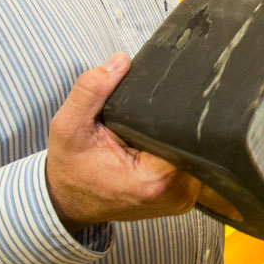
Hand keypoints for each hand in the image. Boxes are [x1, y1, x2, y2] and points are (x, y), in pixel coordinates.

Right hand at [46, 53, 202, 231]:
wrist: (69, 202)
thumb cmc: (70, 167)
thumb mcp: (69, 126)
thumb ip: (90, 92)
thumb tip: (121, 60)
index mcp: (155, 179)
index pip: (186, 134)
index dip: (177, 111)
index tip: (163, 97)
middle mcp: (177, 193)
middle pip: (194, 141)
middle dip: (175, 121)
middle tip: (151, 110)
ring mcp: (183, 197)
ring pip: (194, 150)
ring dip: (176, 135)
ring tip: (151, 127)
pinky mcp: (183, 197)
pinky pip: (189, 162)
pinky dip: (174, 148)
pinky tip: (156, 141)